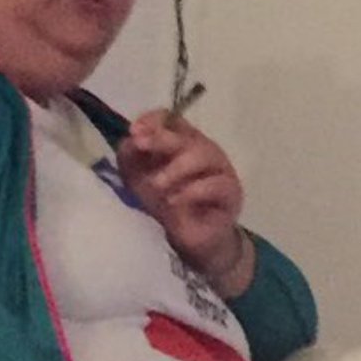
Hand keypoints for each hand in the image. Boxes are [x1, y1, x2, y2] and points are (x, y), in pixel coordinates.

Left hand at [117, 109, 250, 292]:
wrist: (189, 242)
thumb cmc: (164, 205)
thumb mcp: (138, 179)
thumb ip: (131, 157)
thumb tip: (130, 140)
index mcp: (180, 141)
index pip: (170, 118)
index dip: (151, 120)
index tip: (134, 132)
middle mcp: (202, 149)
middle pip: (185, 134)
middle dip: (160, 139)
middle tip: (140, 146)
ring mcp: (220, 169)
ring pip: (203, 154)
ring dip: (175, 169)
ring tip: (157, 186)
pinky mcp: (231, 193)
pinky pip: (215, 184)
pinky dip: (191, 191)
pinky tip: (175, 202)